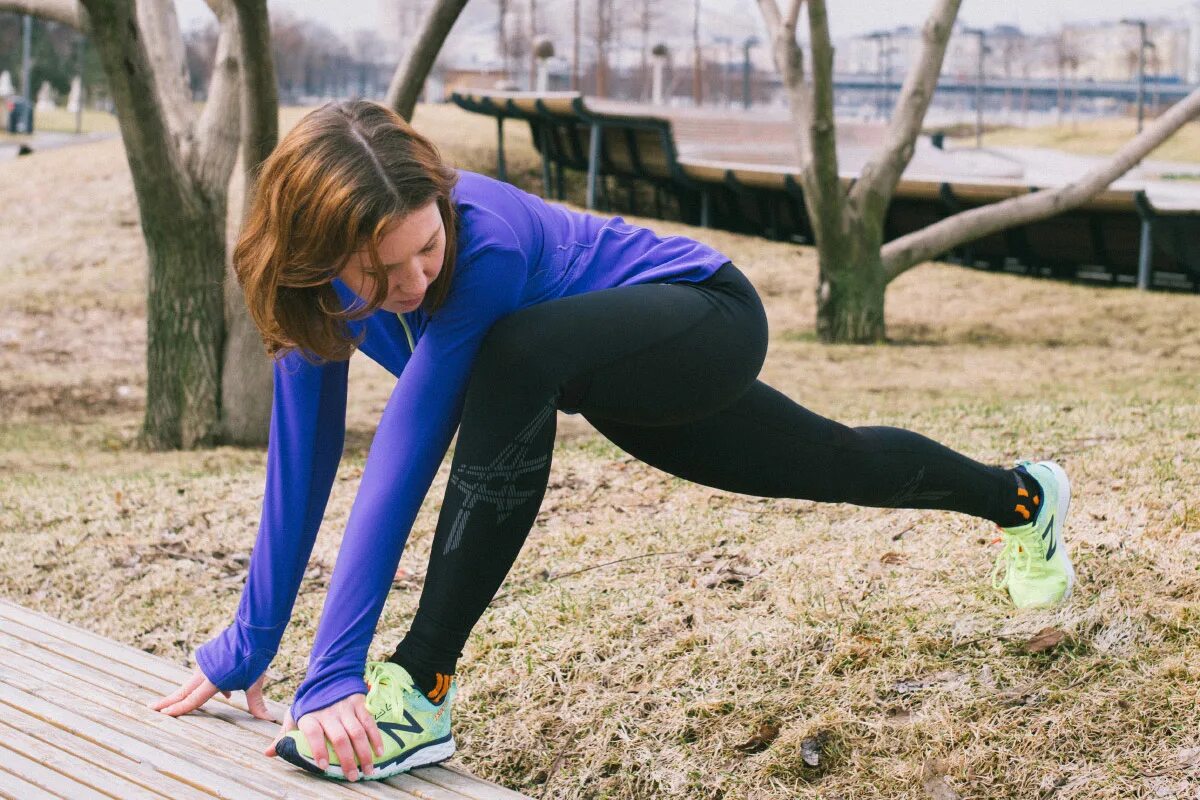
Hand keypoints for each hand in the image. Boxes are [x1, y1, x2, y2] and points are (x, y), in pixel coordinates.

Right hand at [149, 667, 273, 720]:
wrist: (253, 632)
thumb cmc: (254, 659)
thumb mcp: (255, 682)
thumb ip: (256, 703)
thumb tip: (268, 720)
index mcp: (212, 681)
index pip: (192, 700)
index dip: (177, 709)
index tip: (163, 714)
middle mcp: (204, 673)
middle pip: (183, 691)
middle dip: (168, 701)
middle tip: (151, 708)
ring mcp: (205, 664)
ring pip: (194, 683)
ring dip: (192, 694)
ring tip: (193, 705)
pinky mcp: (208, 657)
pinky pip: (204, 675)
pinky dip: (209, 685)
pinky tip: (228, 692)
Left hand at [266, 694, 382, 781]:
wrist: (329, 674)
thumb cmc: (310, 701)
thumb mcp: (294, 714)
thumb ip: (284, 735)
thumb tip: (268, 753)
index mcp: (310, 716)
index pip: (313, 733)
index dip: (318, 749)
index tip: (322, 766)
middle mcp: (328, 712)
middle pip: (339, 737)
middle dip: (346, 759)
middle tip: (351, 776)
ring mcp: (346, 708)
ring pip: (357, 732)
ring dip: (364, 753)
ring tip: (367, 770)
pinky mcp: (359, 703)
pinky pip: (369, 722)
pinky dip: (376, 738)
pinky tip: (378, 752)